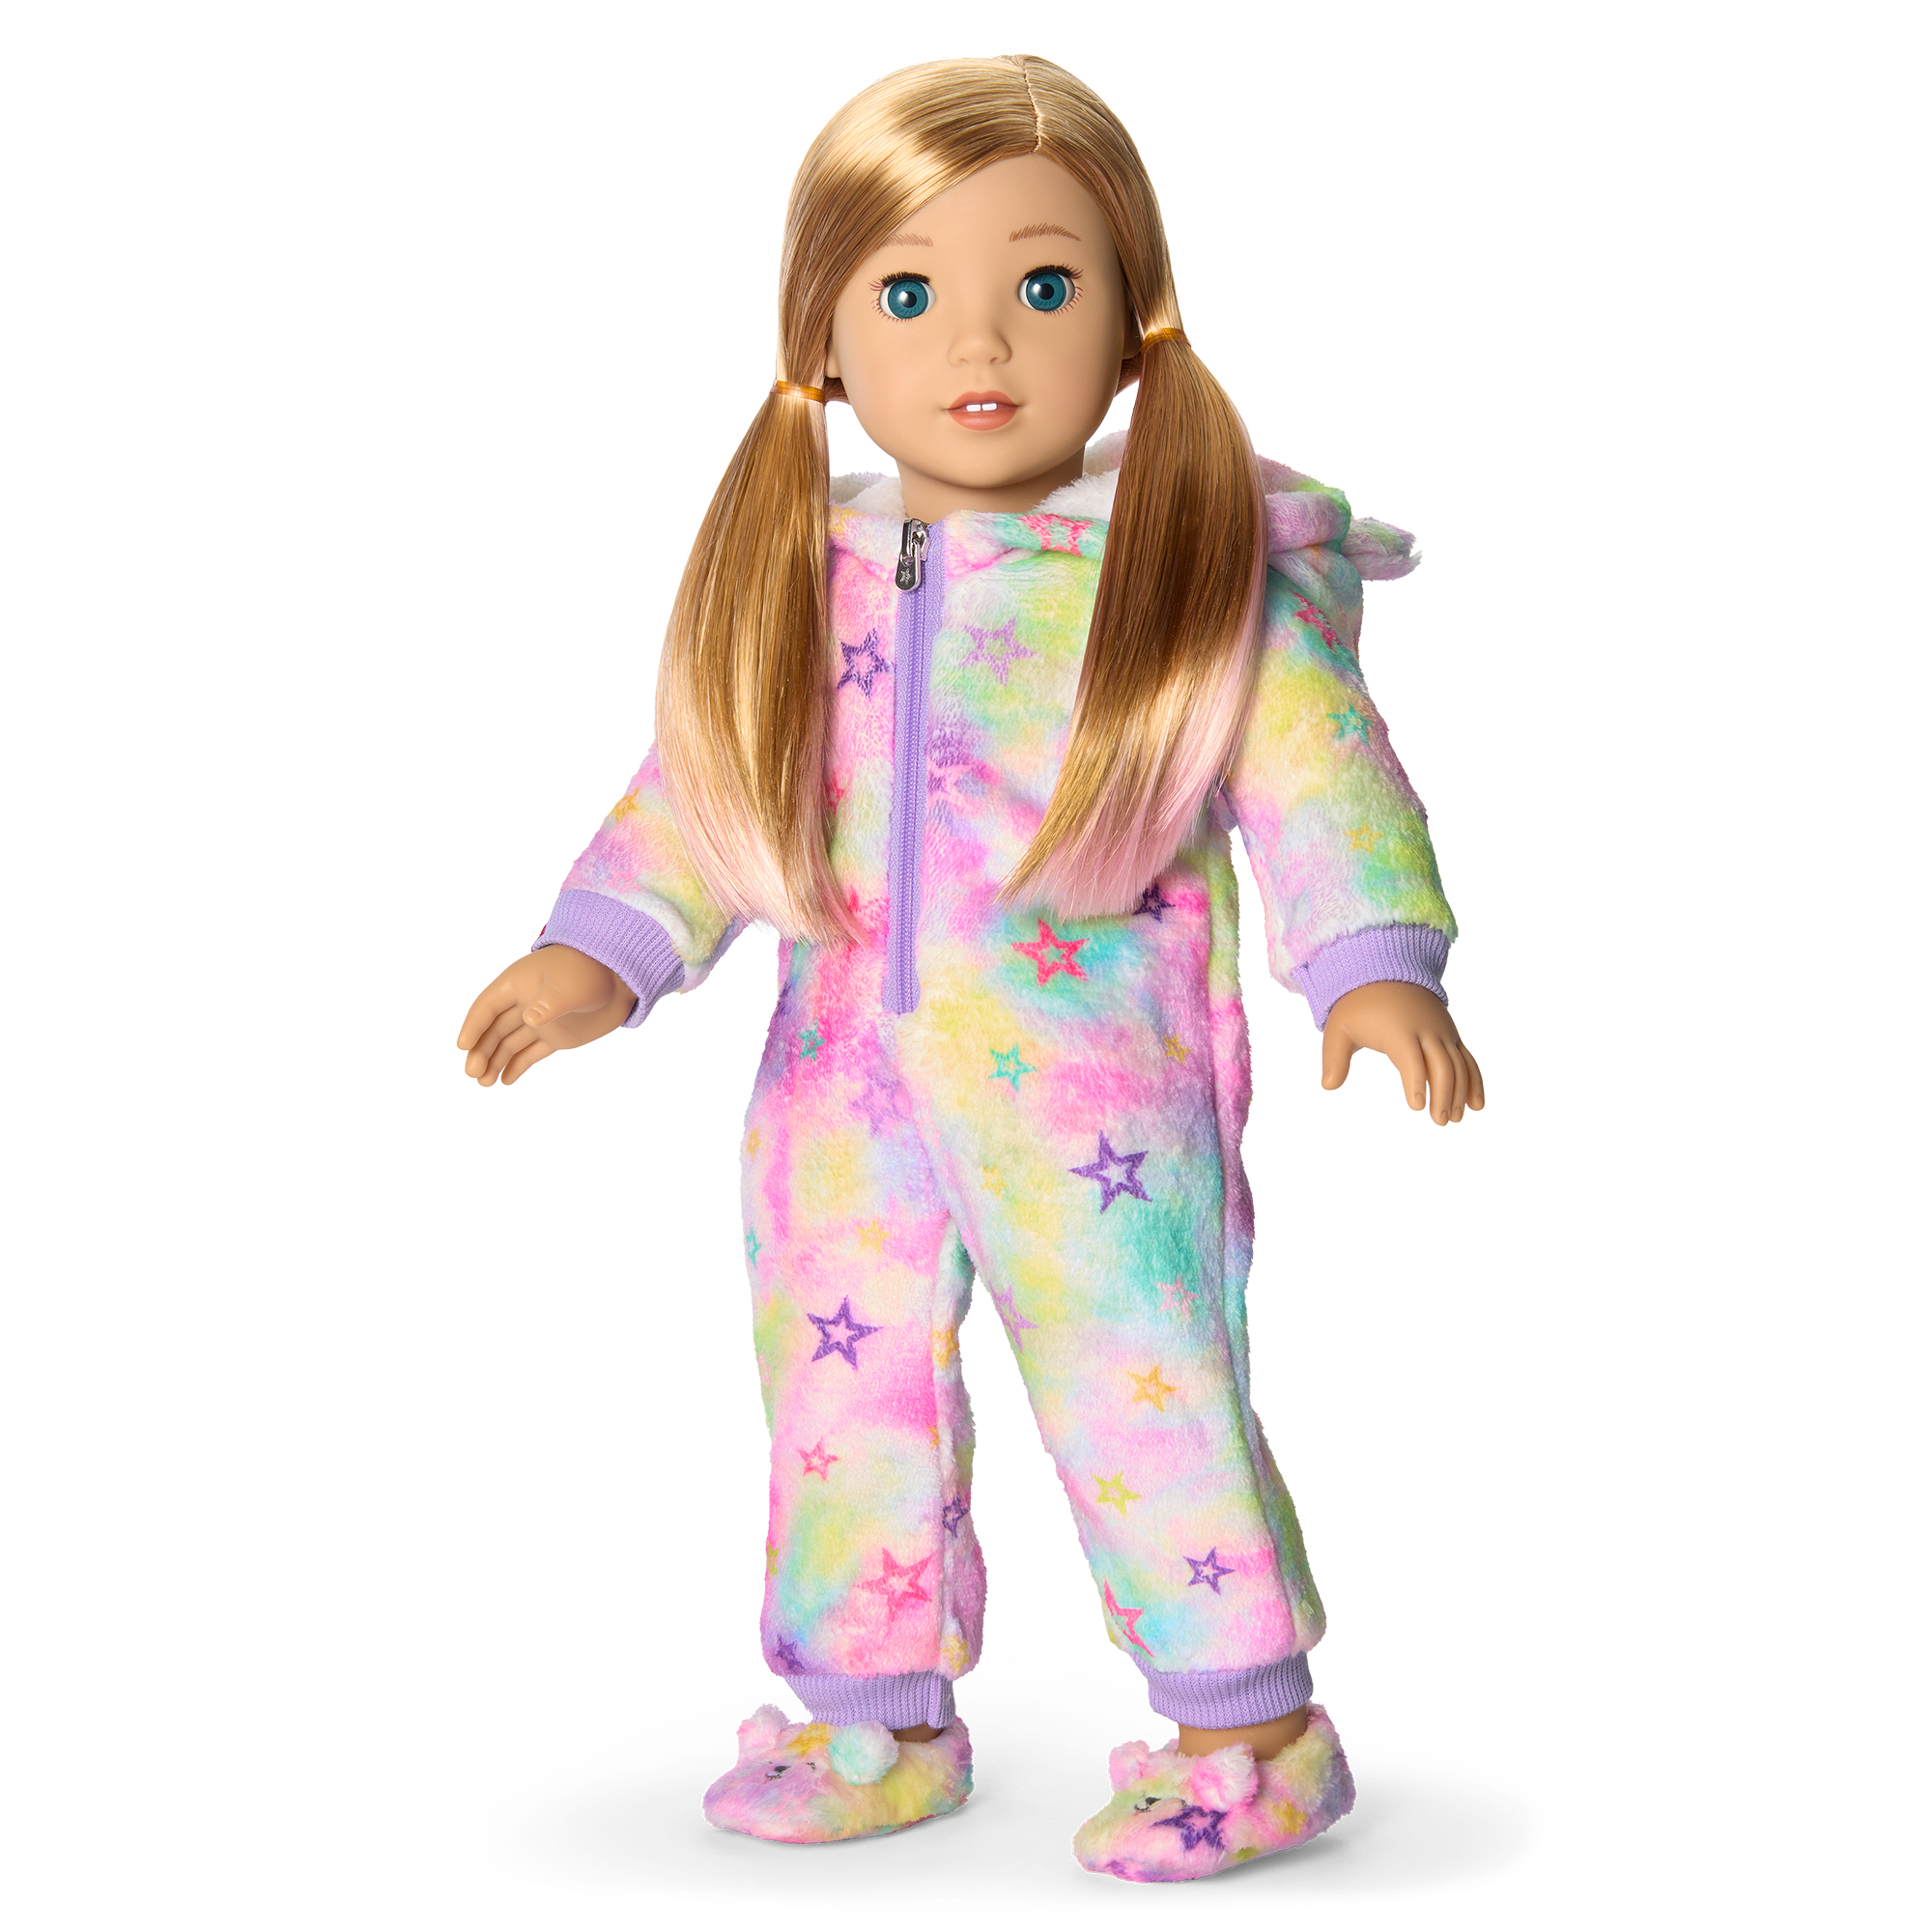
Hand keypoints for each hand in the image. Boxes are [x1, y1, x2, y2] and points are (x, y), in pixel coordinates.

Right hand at [456, 944, 634, 1087]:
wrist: (621, 978)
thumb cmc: (591, 971)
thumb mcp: (570, 984)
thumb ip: (550, 1002)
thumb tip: (529, 1019)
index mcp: (519, 983)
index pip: (488, 1006)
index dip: (474, 1025)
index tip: (463, 1046)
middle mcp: (524, 1003)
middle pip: (494, 1029)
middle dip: (481, 1051)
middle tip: (473, 1073)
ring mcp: (540, 1021)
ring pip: (509, 1043)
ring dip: (495, 1061)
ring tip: (484, 1083)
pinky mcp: (556, 1036)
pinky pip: (530, 1052)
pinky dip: (517, 1065)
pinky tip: (505, 1080)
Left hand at [1321, 980, 1484, 1125]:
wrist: (1386, 973)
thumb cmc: (1359, 1005)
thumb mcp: (1339, 1028)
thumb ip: (1334, 1058)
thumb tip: (1328, 1085)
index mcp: (1398, 1031)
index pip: (1412, 1060)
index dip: (1416, 1083)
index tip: (1417, 1106)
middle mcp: (1426, 1031)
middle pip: (1442, 1066)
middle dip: (1443, 1095)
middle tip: (1437, 1120)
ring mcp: (1442, 1033)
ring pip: (1459, 1065)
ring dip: (1460, 1093)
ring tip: (1452, 1119)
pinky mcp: (1450, 1035)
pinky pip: (1467, 1059)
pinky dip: (1474, 1081)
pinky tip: (1475, 1105)